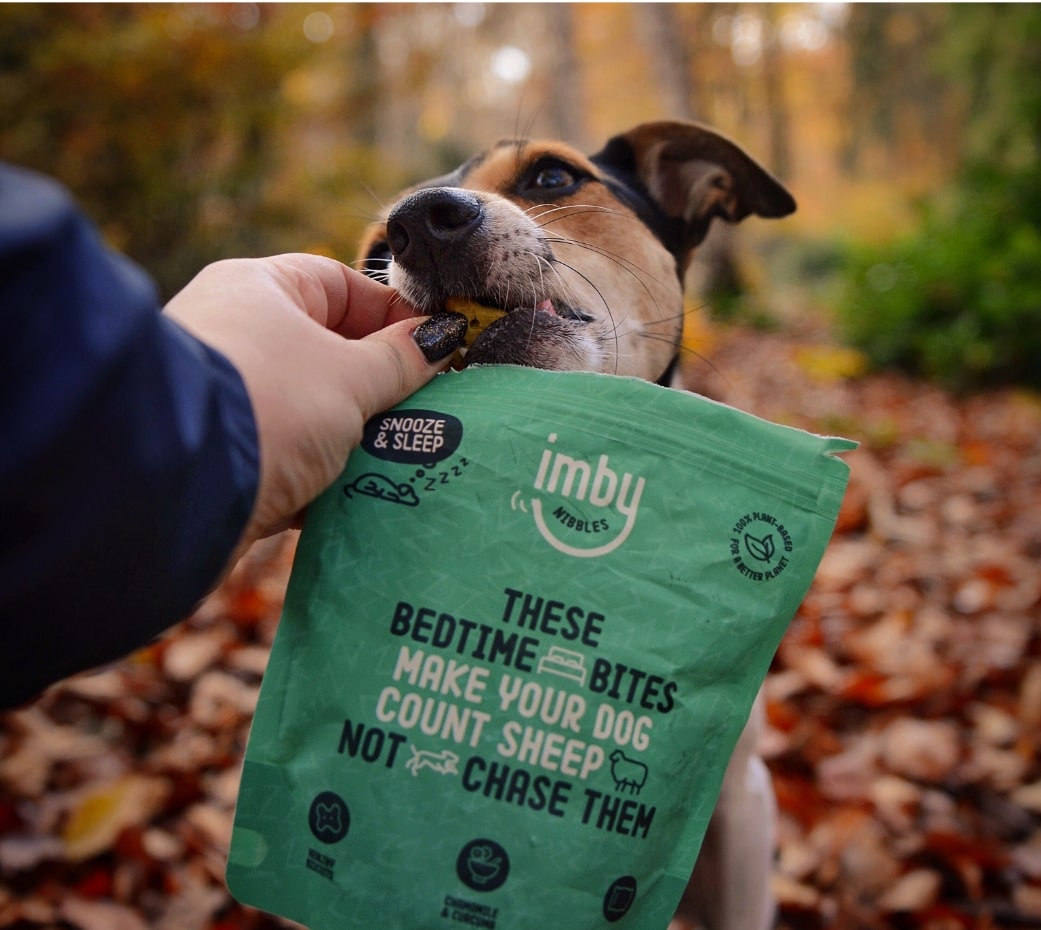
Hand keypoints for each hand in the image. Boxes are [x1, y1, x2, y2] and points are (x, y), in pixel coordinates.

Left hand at [165, 253, 462, 567]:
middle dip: (381, 385)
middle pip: (330, 352)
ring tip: (402, 455)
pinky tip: (360, 492)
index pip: (342, 286)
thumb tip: (441, 338)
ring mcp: (231, 397)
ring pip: (314, 409)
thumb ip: (401, 360)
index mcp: (263, 290)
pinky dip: (324, 472)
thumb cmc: (270, 404)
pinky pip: (290, 454)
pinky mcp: (225, 454)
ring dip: (357, 435)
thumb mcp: (350, 378)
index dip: (394, 316)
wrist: (177, 488)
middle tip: (428, 408)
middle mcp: (239, 334)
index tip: (438, 347)